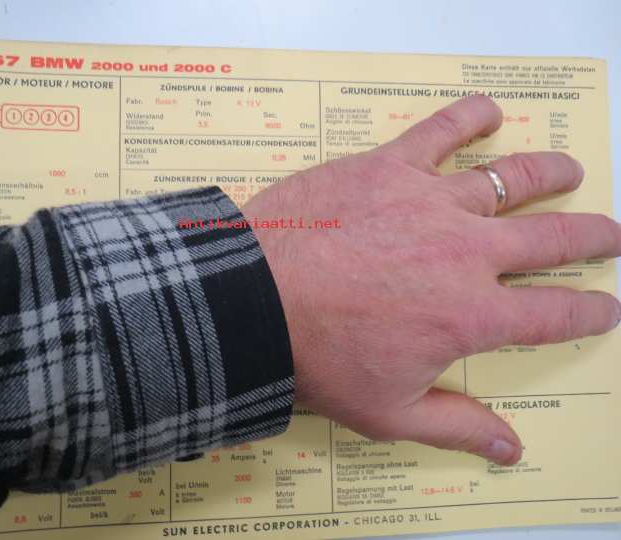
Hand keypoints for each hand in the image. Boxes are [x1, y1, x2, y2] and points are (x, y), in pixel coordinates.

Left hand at [241, 95, 620, 465]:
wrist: (254, 302)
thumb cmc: (317, 359)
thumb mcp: (389, 411)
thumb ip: (458, 427)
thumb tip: (511, 450)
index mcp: (470, 315)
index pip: (553, 314)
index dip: (590, 312)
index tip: (609, 307)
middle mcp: (465, 252)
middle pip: (550, 239)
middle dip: (590, 236)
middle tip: (611, 234)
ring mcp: (429, 202)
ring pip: (510, 179)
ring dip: (549, 173)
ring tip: (570, 169)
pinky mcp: (388, 167)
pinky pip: (440, 131)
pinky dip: (470, 116)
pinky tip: (489, 111)